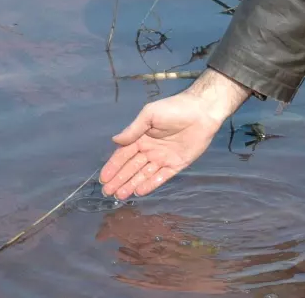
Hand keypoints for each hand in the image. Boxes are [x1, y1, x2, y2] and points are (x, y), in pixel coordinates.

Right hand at [99, 67, 249, 199]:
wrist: (202, 112)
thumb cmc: (174, 109)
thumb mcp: (150, 114)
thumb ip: (133, 129)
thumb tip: (114, 140)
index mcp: (141, 137)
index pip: (123, 155)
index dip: (113, 167)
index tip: (103, 178)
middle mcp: (150, 149)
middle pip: (131, 167)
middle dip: (119, 179)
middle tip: (107, 192)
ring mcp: (163, 158)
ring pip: (143, 174)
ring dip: (131, 184)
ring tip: (119, 195)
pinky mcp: (176, 165)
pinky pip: (161, 177)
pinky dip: (150, 184)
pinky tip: (139, 191)